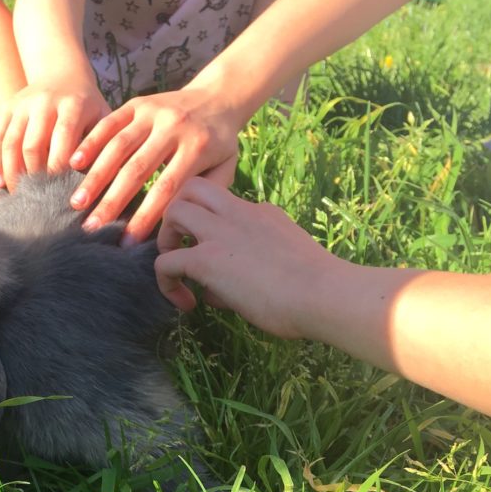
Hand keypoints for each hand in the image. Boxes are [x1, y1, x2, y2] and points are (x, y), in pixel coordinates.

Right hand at [0, 81, 110, 193]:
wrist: (64, 75)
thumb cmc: (89, 108)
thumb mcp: (103, 120)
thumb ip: (101, 147)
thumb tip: (97, 185)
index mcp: (72, 104)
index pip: (63, 140)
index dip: (59, 170)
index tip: (60, 195)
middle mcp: (44, 101)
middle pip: (33, 146)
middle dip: (34, 177)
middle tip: (37, 202)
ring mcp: (22, 104)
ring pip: (11, 144)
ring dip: (12, 173)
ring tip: (17, 196)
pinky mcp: (6, 108)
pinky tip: (0, 180)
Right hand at [68, 86, 243, 244]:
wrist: (218, 96)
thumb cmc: (220, 143)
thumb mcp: (226, 168)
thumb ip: (206, 194)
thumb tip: (177, 225)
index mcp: (198, 147)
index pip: (167, 188)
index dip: (145, 217)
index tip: (126, 242)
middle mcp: (173, 127)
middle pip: (136, 169)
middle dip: (111, 201)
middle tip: (91, 228)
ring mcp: (152, 112)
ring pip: (118, 147)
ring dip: (95, 176)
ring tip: (77, 203)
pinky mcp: (137, 103)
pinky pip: (110, 123)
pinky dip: (91, 142)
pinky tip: (74, 164)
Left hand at [154, 178, 344, 338]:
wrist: (325, 294)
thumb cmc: (317, 289)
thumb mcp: (284, 262)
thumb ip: (252, 265)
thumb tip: (219, 290)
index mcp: (261, 213)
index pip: (224, 204)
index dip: (211, 224)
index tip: (218, 255)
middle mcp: (239, 213)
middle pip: (193, 187)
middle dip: (178, 215)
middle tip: (182, 248)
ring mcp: (221, 233)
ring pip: (174, 210)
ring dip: (165, 240)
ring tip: (176, 271)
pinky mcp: (206, 260)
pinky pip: (165, 263)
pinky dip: (167, 283)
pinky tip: (186, 304)